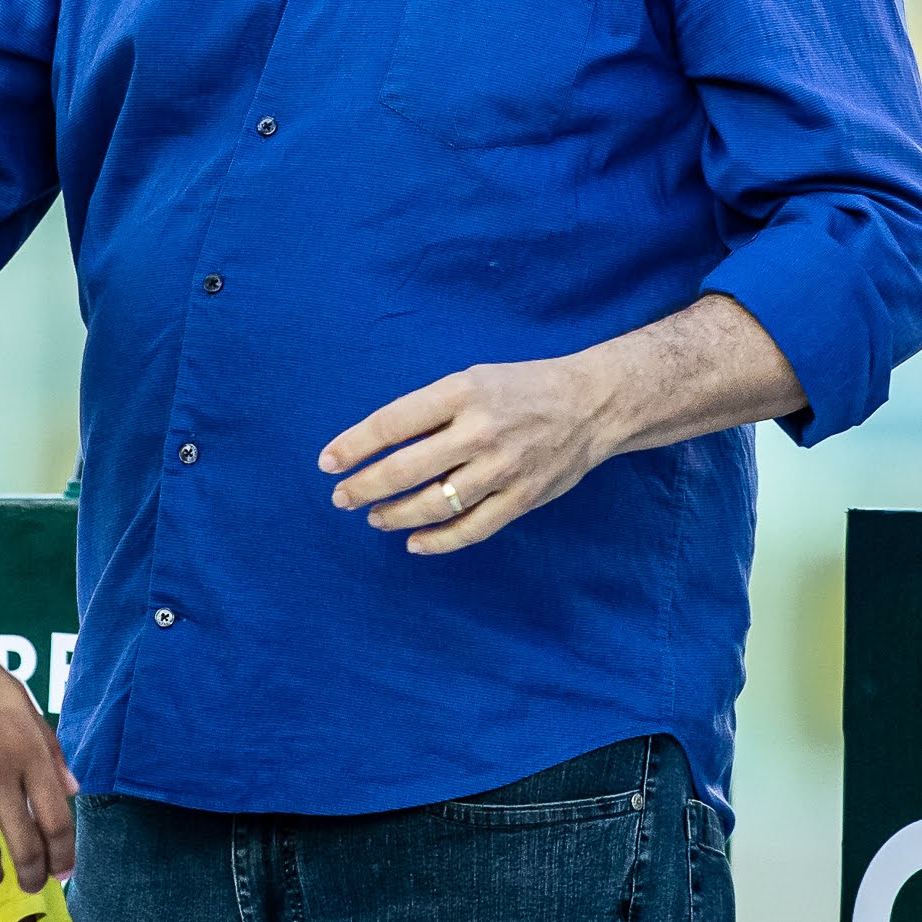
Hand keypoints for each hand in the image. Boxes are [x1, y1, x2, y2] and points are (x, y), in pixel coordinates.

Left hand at [323, 354, 620, 553]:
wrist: (593, 404)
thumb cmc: (523, 388)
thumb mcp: (474, 379)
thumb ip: (432, 408)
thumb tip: (377, 442)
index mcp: (463, 392)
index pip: (393, 423)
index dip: (354, 445)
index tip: (328, 462)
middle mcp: (480, 430)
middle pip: (405, 469)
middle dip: (363, 487)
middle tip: (341, 498)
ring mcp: (502, 468)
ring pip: (432, 503)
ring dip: (394, 515)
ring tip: (374, 517)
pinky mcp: (521, 498)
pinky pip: (470, 529)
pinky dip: (437, 541)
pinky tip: (414, 542)